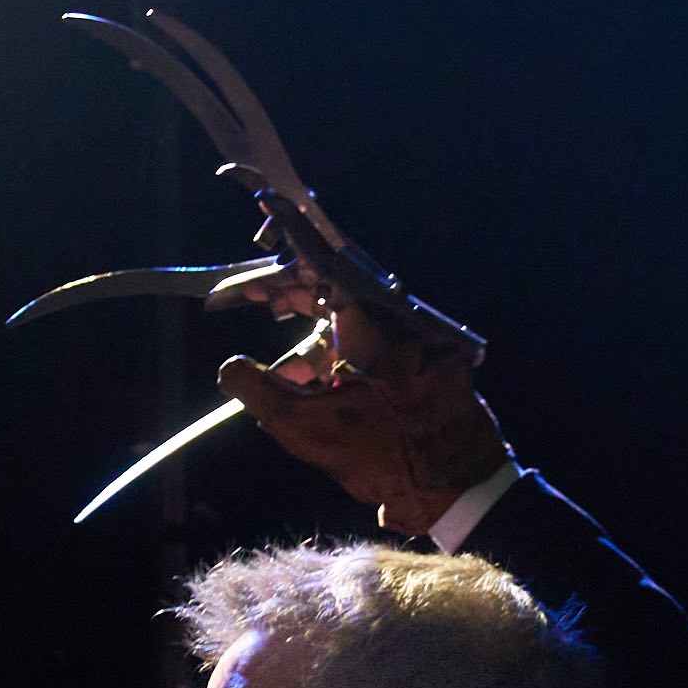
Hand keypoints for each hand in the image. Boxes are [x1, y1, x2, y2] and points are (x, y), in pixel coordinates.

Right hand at [218, 235, 510, 533]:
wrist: (460, 490)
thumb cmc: (390, 459)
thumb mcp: (311, 430)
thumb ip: (261, 392)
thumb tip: (228, 367)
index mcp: (375, 321)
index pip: (325, 260)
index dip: (291, 230)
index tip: (268, 197)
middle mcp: (397, 319)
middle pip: (332, 283)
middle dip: (281, 286)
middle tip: (234, 294)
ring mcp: (411, 338)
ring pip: (346, 309)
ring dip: (302, 314)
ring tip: (261, 316)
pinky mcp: (417, 360)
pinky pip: (366, 335)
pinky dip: (328, 344)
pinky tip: (294, 369)